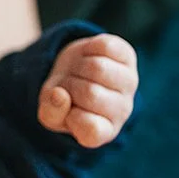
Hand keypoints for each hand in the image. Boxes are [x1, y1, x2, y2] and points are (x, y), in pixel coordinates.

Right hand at [37, 32, 136, 147]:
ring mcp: (128, 82)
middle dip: (70, 85)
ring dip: (78, 66)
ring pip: (98, 68)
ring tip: (78, 72)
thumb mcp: (50, 111)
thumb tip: (58, 94)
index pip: (91, 129)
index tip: (69, 112)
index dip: (71, 116)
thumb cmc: (63, 98)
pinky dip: (87, 48)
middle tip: (69, 86)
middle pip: (91, 93)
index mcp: (104, 131)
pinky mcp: (128, 56)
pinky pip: (105, 47)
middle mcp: (122, 110)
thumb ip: (51, 112)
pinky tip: (88, 57)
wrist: (75, 73)